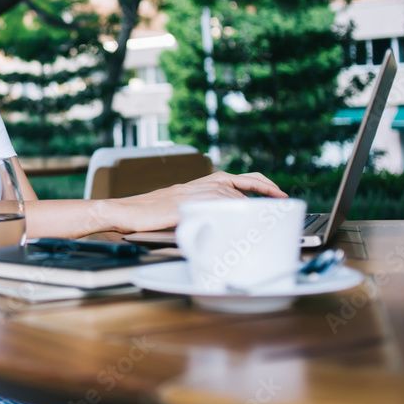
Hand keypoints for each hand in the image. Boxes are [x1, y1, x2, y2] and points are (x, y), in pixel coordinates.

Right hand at [108, 171, 286, 232]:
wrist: (124, 212)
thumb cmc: (147, 216)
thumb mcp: (179, 210)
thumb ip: (199, 211)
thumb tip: (221, 225)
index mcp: (198, 184)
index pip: (238, 178)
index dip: (261, 183)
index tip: (278, 192)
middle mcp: (198, 185)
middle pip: (239, 187)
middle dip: (262, 195)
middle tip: (280, 202)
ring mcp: (192, 193)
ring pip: (230, 195)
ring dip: (247, 206)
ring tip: (260, 217)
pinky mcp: (186, 203)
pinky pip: (215, 203)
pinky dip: (230, 208)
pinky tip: (239, 218)